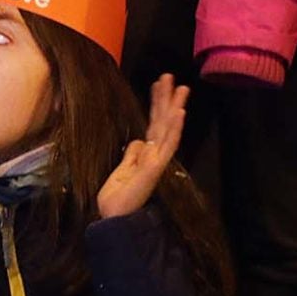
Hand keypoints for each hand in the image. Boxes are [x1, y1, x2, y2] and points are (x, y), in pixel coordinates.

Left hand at [97, 73, 190, 219]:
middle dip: (167, 99)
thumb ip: (132, 155)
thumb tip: (139, 140)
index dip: (156, 104)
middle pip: (162, 122)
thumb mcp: (121, 171)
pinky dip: (173, 128)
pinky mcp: (154, 168)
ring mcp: (157, 161)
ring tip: (181, 88)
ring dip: (175, 108)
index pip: (154, 124)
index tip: (157, 84)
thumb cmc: (117, 198)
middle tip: (172, 77)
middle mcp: (155, 155)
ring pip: (169, 129)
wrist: (114, 218)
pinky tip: (178, 113)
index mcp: (146, 154)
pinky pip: (166, 145)